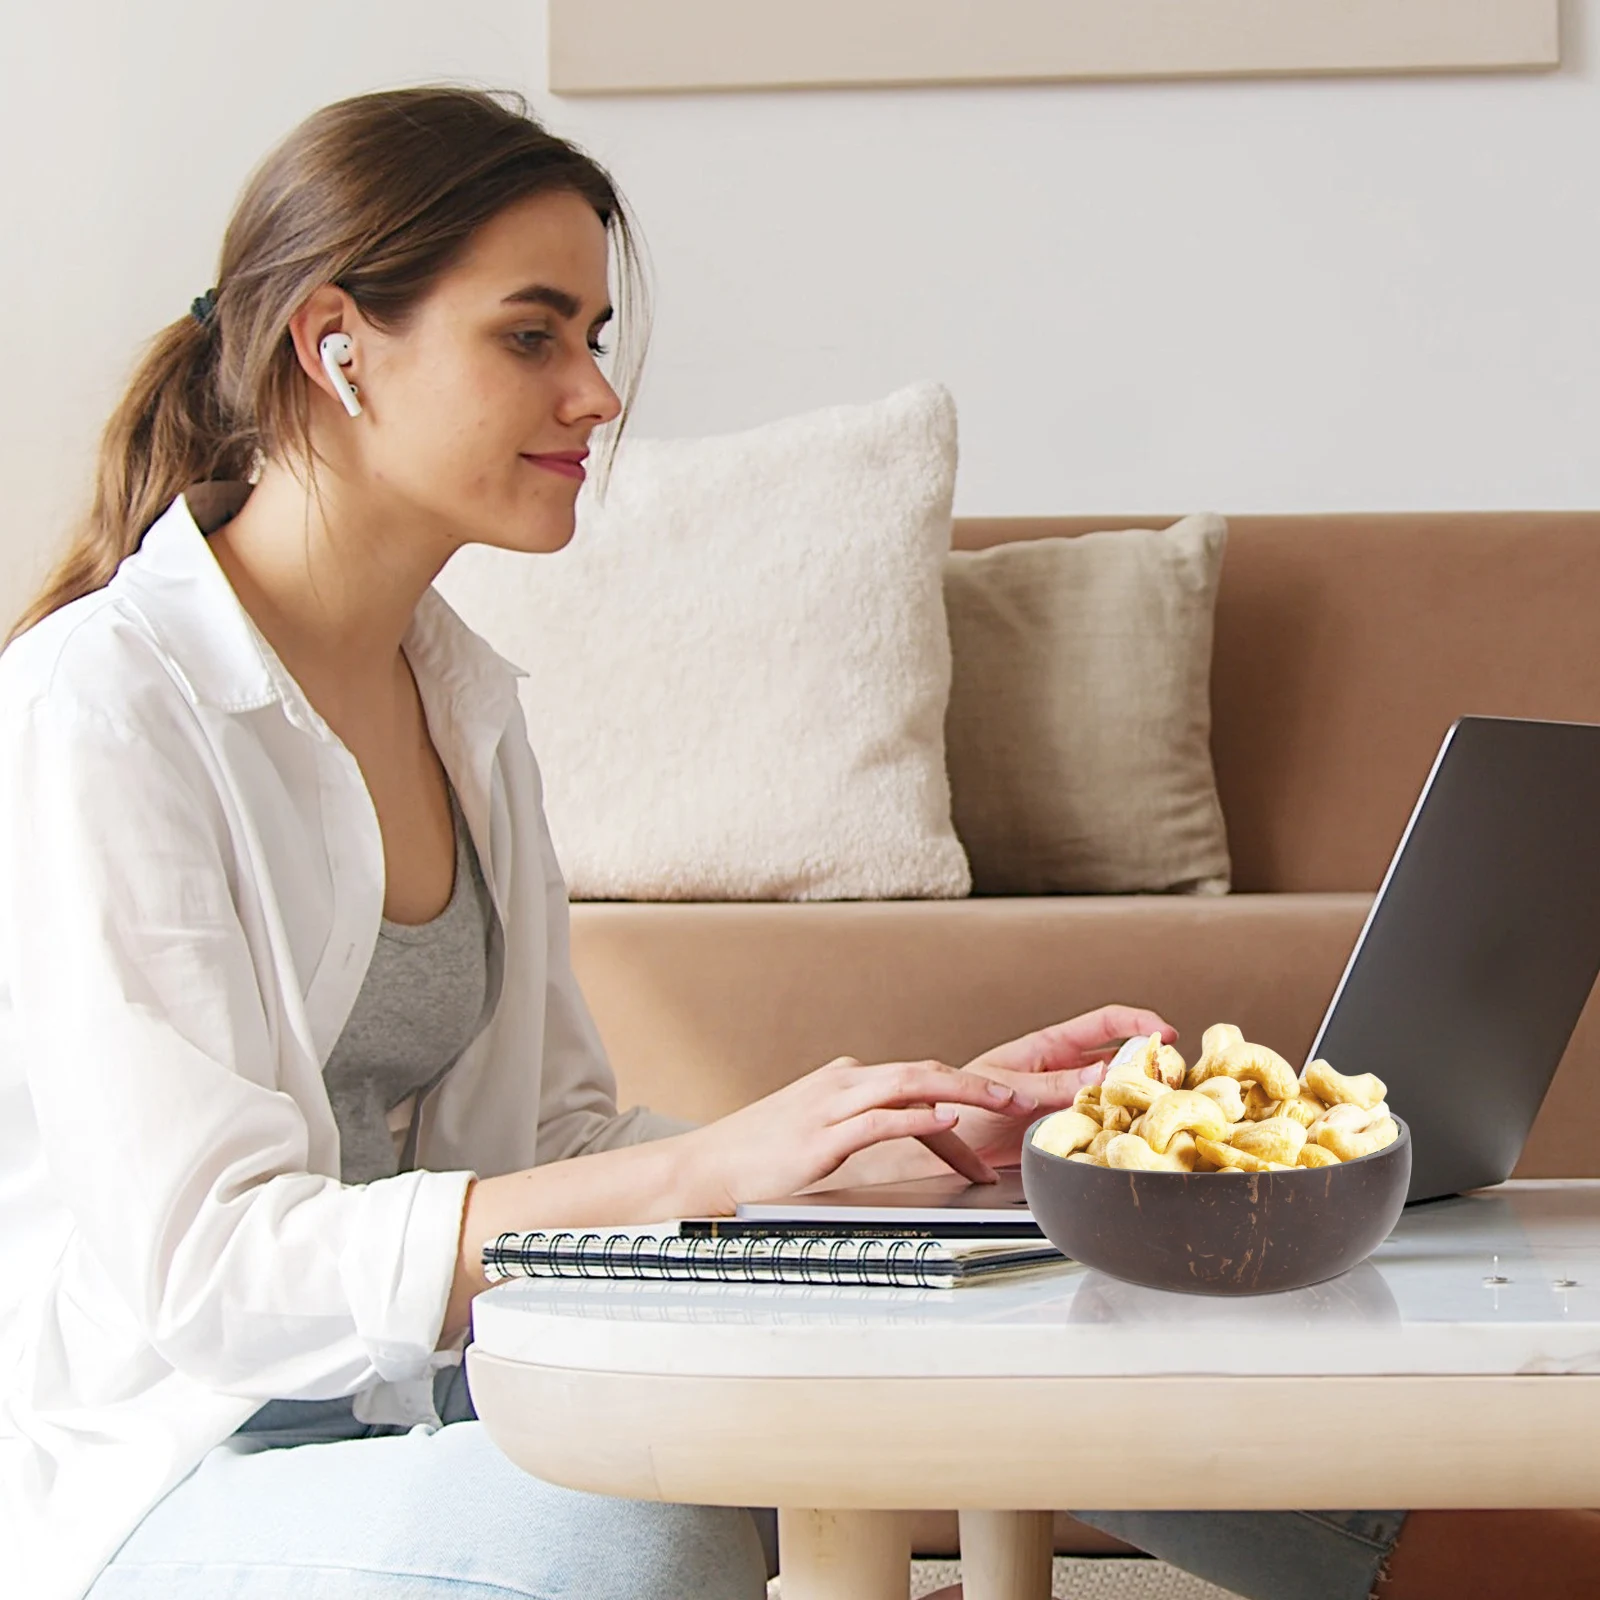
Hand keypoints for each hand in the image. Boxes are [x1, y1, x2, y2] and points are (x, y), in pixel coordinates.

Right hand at [679, 1055, 1043, 1212]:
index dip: (968, 1096)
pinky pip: (879, 1119)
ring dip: (966, 1092)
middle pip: (927, 1072)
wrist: (704, 1167)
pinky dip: (916, 1117)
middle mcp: (844, 1083)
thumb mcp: (820, 1131)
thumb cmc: (760, 1156)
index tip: (1004, 1121)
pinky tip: (945, 1120)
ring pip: (912, 1084)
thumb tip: (918, 1132)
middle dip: (982, 1084)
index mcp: (847, 1080)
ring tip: (1007, 1103)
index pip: (920, 1082)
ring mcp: (831, 1106)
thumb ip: (865, 1124)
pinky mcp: (821, 1136)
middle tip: (1029, 1097)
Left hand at [944, 1005, 1177, 1168]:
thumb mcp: (1007, 1087)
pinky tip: (1132, 1133)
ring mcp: (1067, 1099)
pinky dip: (1120, 1126)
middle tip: (1174, 1077)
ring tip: (1162, 1106)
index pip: (1104, 1023)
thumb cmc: (960, 1102)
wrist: (940, 1146)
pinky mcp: (1065, 1128)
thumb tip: (1101, 1072)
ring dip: (1138, 1097)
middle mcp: (1064, 1070)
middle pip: (1120, 1057)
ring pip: (1115, 1092)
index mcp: (1049, 1047)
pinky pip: (1101, 1123)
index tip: (1166, 1033)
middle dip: (1149, 1062)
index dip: (1138, 1022)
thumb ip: (1053, 1084)